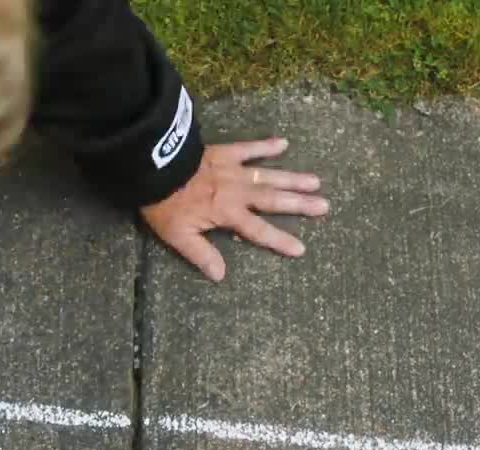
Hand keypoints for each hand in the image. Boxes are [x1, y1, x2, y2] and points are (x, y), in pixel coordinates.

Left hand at [139, 137, 328, 281]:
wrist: (155, 167)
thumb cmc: (165, 204)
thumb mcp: (178, 237)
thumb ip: (202, 254)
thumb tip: (221, 275)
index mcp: (228, 213)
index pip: (259, 231)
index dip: (280, 240)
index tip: (301, 248)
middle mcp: (238, 192)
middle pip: (273, 200)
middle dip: (299, 204)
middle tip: (324, 206)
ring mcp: (234, 170)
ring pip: (269, 175)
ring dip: (292, 178)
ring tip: (315, 181)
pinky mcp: (226, 152)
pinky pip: (249, 148)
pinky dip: (266, 145)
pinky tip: (284, 143)